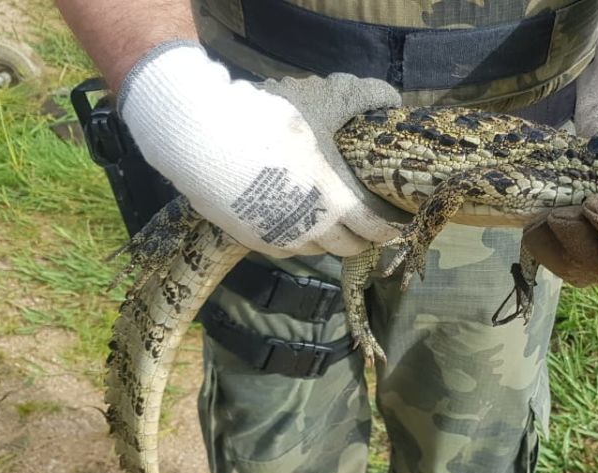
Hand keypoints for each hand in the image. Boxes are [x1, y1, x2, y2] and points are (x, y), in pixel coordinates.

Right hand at [119, 43, 401, 257]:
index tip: (397, 224)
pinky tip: (298, 221)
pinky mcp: (251, 239)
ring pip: (316, 249)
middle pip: (348, 246)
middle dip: (362, 237)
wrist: (200, 139)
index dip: (389, 229)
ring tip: (333, 222)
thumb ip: (363, 99)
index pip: (375, 230)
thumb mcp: (323, 101)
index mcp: (335, 204)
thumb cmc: (270, 121)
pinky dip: (298, 238)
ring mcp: (279, 238)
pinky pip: (286, 248)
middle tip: (367, 223)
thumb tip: (392, 100)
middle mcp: (311, 230)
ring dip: (329, 239)